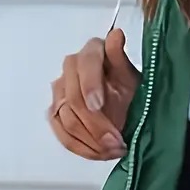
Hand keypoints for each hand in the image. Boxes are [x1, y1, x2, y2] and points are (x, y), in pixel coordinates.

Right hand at [47, 29, 140, 160]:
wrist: (128, 104)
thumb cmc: (130, 85)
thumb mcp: (133, 74)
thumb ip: (121, 58)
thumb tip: (116, 35)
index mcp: (92, 52)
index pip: (85, 64)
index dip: (90, 85)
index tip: (98, 105)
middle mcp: (71, 69)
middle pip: (74, 98)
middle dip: (95, 124)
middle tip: (116, 142)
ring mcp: (61, 91)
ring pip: (66, 119)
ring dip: (90, 140)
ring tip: (114, 151)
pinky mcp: (56, 113)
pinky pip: (62, 134)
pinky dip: (81, 148)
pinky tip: (100, 154)